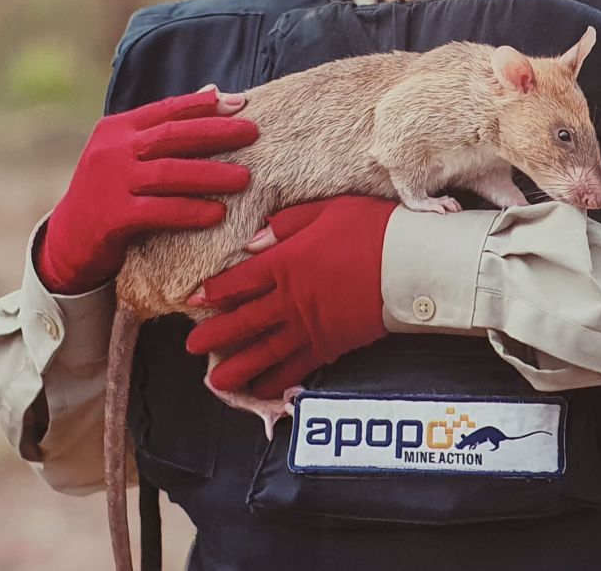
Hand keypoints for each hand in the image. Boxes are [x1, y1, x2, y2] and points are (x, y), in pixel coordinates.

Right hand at [37, 86, 257, 293]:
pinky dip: (191, 211)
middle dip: (216, 133)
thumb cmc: (110, 190)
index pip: (166, 110)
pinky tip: (218, 213)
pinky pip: (160, 211)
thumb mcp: (128, 152)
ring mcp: (111, 183)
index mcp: (117, 128)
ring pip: (169, 173)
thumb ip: (165, 126)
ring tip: (245, 178)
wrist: (68, 240)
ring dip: (212, 174)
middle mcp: (113, 150)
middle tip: (252, 133)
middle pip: (172, 136)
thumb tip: (213, 91)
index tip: (240, 103)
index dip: (204, 106)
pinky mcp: (112, 217)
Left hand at [185, 195, 396, 396]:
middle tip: (192, 347)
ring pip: (263, 351)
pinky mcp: (330, 345)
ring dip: (236, 367)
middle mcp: (290, 299)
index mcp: (285, 262)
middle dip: (214, 336)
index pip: (238, 281)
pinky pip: (296, 368)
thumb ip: (287, 225)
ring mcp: (309, 326)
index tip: (195, 299)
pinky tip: (262, 389)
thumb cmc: (371, 228)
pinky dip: (277, 381)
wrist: (409, 263)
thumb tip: (253, 242)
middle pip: (242, 321)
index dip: (214, 292)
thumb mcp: (326, 211)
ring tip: (215, 381)